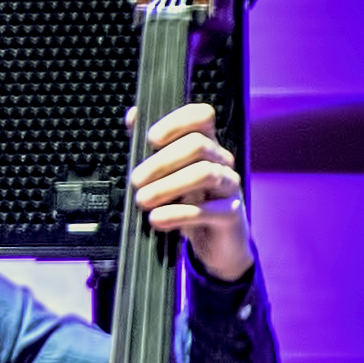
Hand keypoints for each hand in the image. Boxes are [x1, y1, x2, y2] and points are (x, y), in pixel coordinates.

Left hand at [130, 102, 252, 281]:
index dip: (177, 122)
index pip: (202, 117)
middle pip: (199, 145)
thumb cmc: (191, 205)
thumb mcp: (170, 176)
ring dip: (168, 186)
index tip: (152, 138)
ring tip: (143, 200)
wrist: (217, 246)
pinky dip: (177, 214)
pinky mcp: (231, 215)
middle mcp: (222, 161)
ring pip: (205, 174)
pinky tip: (157, 219)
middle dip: (162, 162)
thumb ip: (151, 148)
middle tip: (136, 180)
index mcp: (208, 145)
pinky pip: (206, 210)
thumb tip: (133, 116)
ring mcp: (229, 187)